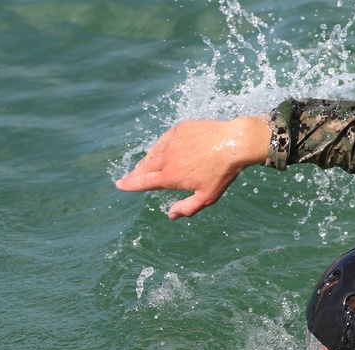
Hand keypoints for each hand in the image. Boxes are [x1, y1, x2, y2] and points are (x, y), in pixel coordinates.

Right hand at [116, 116, 271, 218]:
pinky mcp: (180, 129)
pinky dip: (160, 147)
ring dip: (147, 161)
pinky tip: (160, 150)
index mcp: (170, 177)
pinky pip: (164, 139)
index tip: (120, 185)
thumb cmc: (223, 173)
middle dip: (135, 174)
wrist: (234, 142)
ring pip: (153, 152)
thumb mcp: (207, 197)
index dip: (130, 184)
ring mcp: (172, 141)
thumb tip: (171, 216)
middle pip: (144, 167)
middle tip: (128, 178)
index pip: (143, 182)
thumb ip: (187, 208)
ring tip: (144, 166)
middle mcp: (166, 158)